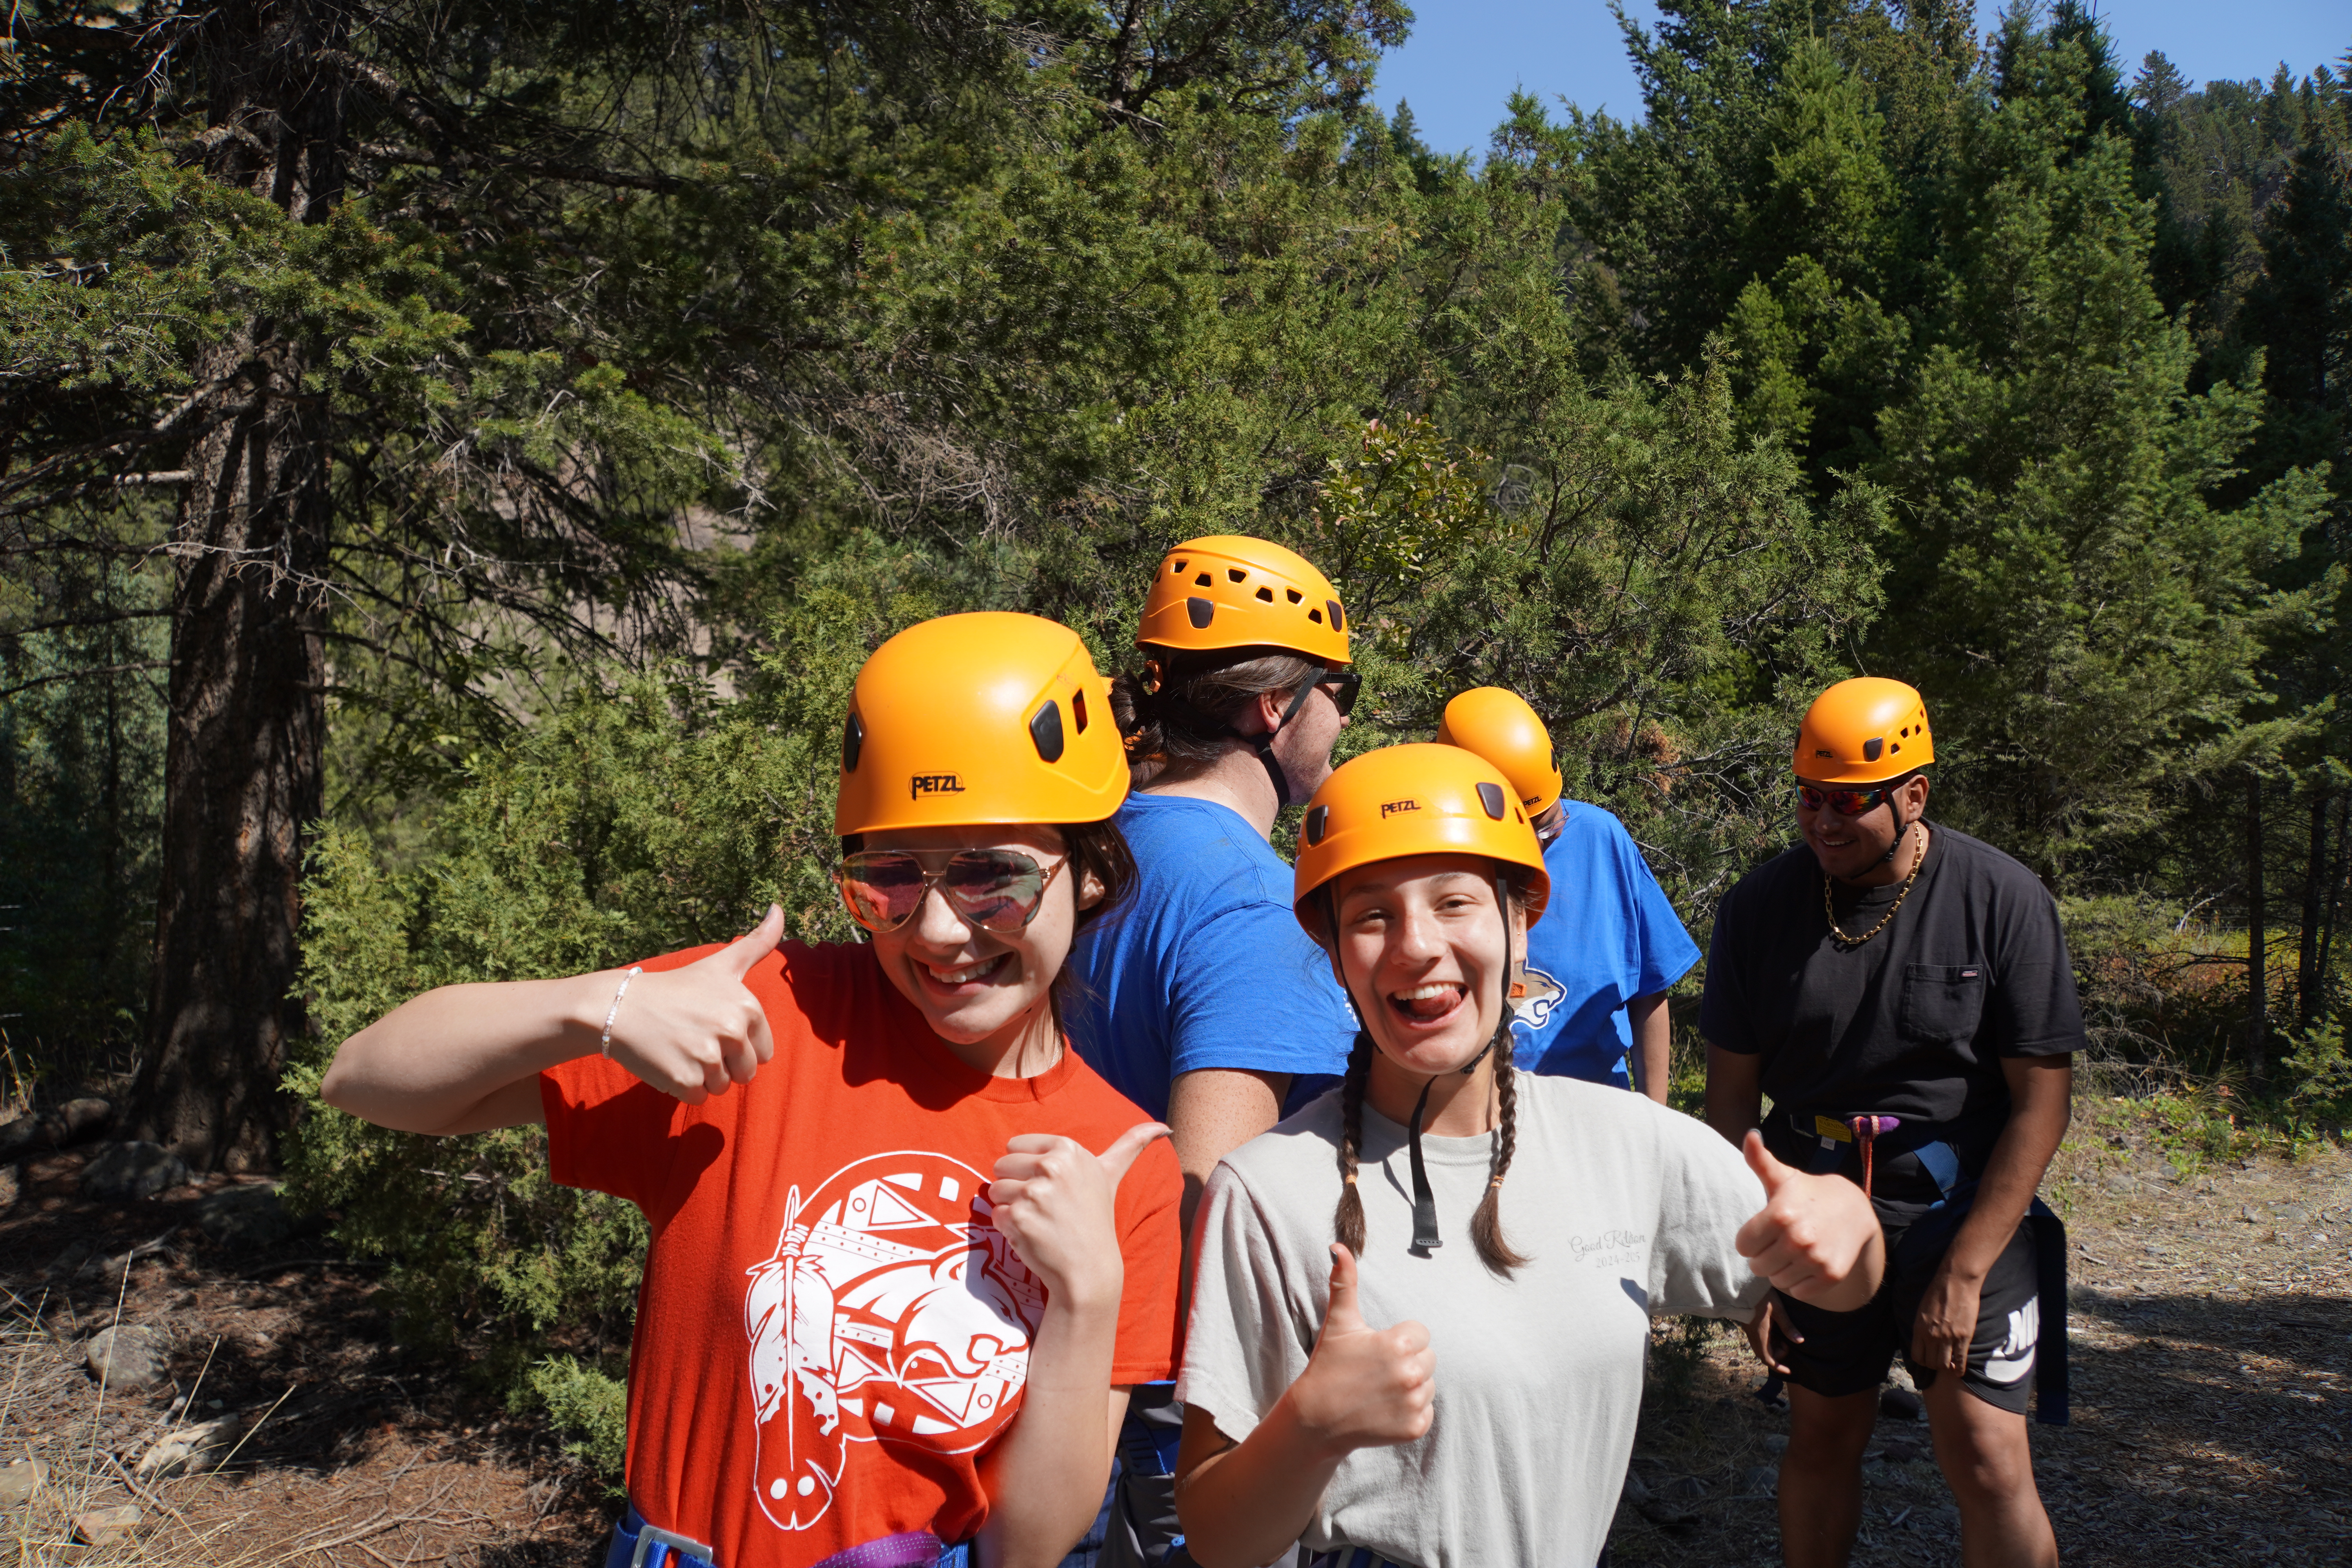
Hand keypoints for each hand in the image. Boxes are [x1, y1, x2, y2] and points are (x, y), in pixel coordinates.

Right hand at [602, 905, 782, 1102]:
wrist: (621, 1006)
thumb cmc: (676, 987)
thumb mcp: (722, 964)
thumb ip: (758, 942)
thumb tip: (779, 907)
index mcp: (747, 1008)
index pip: (763, 1053)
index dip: (738, 1045)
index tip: (712, 1026)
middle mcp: (732, 1032)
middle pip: (745, 1073)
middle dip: (723, 1064)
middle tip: (695, 1039)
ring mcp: (708, 1058)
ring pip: (721, 1088)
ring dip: (702, 1076)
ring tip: (680, 1048)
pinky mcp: (685, 1080)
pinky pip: (698, 1098)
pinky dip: (682, 1087)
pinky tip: (668, 1061)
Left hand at [989, 1121, 1169, 1308]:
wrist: (1089, 1270)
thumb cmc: (1096, 1219)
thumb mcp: (1112, 1175)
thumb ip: (1132, 1145)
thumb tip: (1164, 1127)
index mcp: (1069, 1149)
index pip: (1015, 1146)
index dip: (1027, 1169)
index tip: (1052, 1187)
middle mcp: (1052, 1166)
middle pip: (1002, 1165)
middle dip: (1016, 1186)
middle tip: (1044, 1207)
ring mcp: (1035, 1193)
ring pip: (995, 1190)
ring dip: (1011, 1208)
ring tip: (1040, 1221)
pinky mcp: (1019, 1218)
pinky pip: (995, 1214)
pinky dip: (1008, 1228)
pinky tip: (1033, 1237)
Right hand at [1285, 1245, 1435, 1459]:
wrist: (1316, 1420)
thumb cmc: (1329, 1365)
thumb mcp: (1339, 1323)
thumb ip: (1344, 1282)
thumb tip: (1337, 1246)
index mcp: (1397, 1344)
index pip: (1421, 1333)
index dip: (1399, 1339)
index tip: (1376, 1349)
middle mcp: (1410, 1374)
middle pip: (1428, 1358)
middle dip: (1407, 1361)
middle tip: (1377, 1370)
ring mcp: (1413, 1403)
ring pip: (1428, 1384)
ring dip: (1410, 1387)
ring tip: (1380, 1390)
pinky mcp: (1414, 1428)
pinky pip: (1427, 1411)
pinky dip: (1410, 1412)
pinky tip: (1385, 1410)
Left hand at [1734, 1130, 1884, 1311]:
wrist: (1854, 1210)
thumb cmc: (1808, 1193)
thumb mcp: (1784, 1177)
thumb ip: (1760, 1161)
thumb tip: (1749, 1135)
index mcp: (1780, 1214)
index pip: (1743, 1245)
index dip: (1750, 1239)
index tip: (1764, 1229)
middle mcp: (1797, 1238)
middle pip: (1757, 1266)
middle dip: (1764, 1256)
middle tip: (1779, 1241)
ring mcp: (1815, 1259)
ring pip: (1777, 1280)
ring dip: (1781, 1269)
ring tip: (1793, 1251)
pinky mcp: (1830, 1275)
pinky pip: (1798, 1292)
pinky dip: (1799, 1282)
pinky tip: (1807, 1263)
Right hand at [1743, 1296, 1799, 1374]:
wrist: (1741, 1285)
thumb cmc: (1761, 1296)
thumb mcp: (1778, 1310)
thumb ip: (1788, 1326)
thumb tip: (1800, 1342)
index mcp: (1760, 1334)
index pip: (1768, 1358)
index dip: (1778, 1367)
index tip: (1789, 1371)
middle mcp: (1753, 1336)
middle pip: (1764, 1355)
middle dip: (1777, 1356)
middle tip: (1787, 1346)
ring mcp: (1749, 1331)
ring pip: (1760, 1348)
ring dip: (1772, 1349)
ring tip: (1782, 1338)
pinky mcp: (1748, 1325)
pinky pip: (1757, 1340)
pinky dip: (1767, 1342)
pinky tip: (1774, 1332)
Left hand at [1909, 1263, 1982, 1375]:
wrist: (1956, 1281)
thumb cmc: (1938, 1292)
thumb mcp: (1922, 1310)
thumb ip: (1922, 1326)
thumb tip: (1924, 1340)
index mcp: (1919, 1328)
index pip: (1917, 1356)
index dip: (1923, 1361)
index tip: (1928, 1360)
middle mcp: (1932, 1336)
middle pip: (1931, 1363)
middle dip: (1935, 1365)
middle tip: (1940, 1363)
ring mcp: (1948, 1337)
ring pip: (1944, 1365)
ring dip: (1946, 1368)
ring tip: (1949, 1366)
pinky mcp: (1964, 1336)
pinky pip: (1960, 1360)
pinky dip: (1959, 1369)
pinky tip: (1959, 1371)